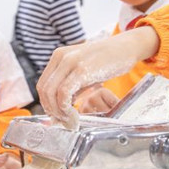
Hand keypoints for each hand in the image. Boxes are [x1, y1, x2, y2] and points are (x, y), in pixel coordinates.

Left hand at [36, 26, 158, 126]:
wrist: (126, 47)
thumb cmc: (107, 60)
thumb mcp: (84, 71)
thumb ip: (71, 86)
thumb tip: (61, 106)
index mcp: (58, 56)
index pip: (43, 84)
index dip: (47, 103)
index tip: (56, 115)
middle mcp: (61, 57)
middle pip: (44, 89)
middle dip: (50, 109)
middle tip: (62, 121)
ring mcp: (70, 62)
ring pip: (51, 92)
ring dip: (58, 110)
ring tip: (69, 119)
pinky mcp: (82, 69)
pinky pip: (64, 92)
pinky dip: (65, 107)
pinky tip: (74, 114)